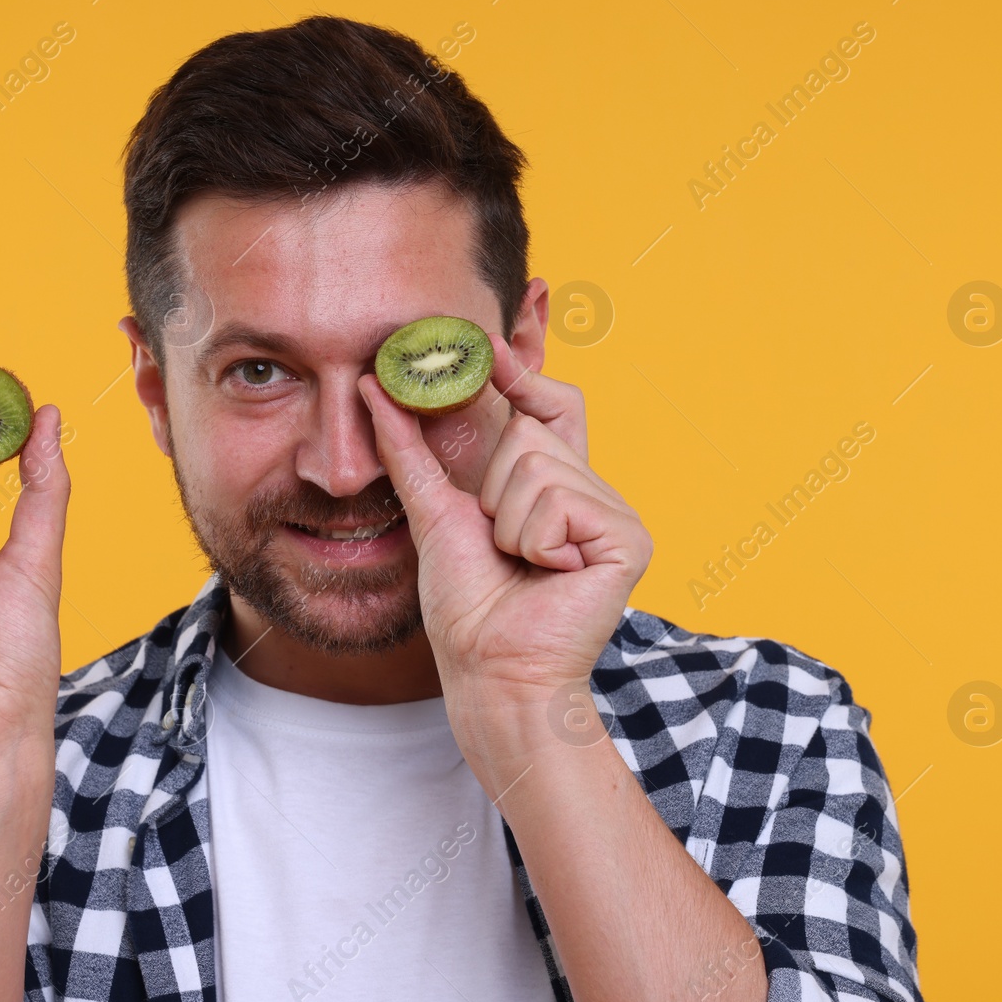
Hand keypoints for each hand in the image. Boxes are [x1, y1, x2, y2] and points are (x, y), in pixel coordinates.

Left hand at [357, 336, 652, 739]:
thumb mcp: (432, 511)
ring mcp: (614, 514)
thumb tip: (373, 386)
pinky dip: (535, 541)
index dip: (524, 369)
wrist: (489, 670)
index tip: (499, 332)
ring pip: (538, 466)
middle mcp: (589, 492)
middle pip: (530, 433)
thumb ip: (408, 448)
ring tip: (522, 565)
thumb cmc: (467, 605)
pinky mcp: (628, 538)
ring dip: (509, 523)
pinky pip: (558, 500)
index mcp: (551, 484)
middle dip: (493, 490)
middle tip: (500, 544)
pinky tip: (549, 576)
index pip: (547, 403)